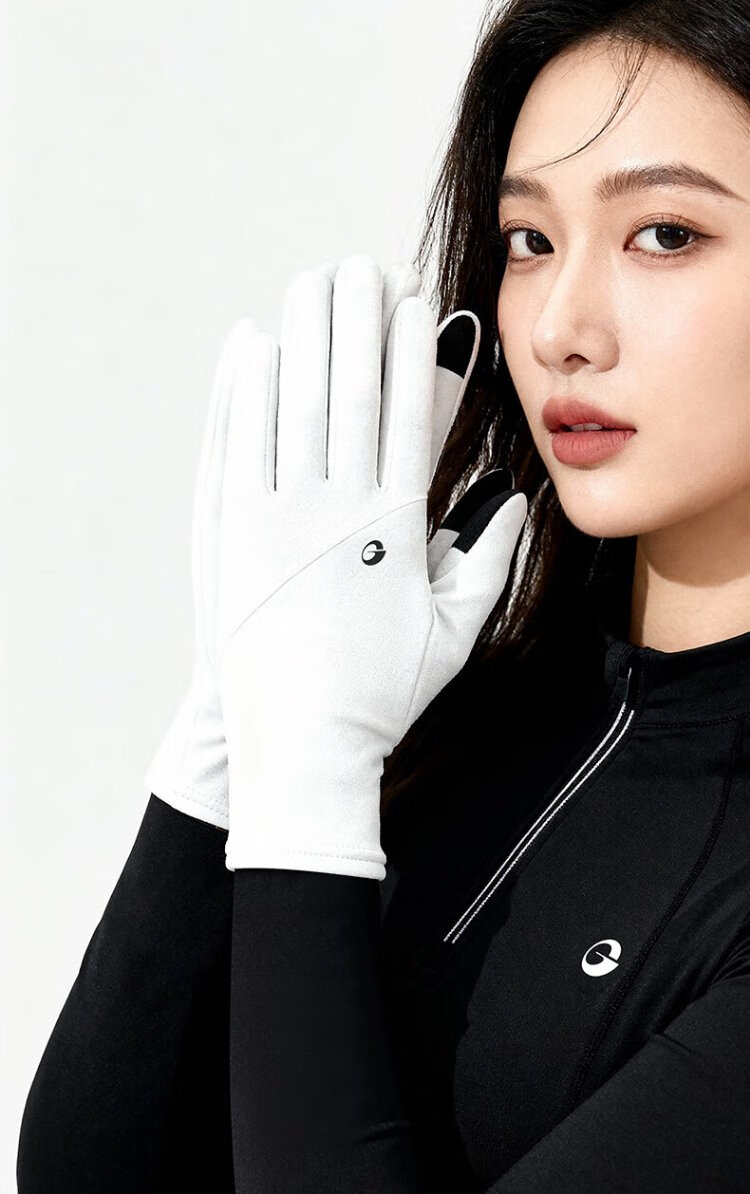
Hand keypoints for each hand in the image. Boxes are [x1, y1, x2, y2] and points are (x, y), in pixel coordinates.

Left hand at [218, 253, 527, 876]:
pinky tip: (249, 348)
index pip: (406, 418)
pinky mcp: (230, 537)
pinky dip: (241, 394)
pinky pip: (235, 447)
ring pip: (289, 407)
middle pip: (346, 394)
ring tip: (310, 283)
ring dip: (302, 337)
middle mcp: (333, 512)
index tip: (414, 303)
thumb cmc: (381, 694)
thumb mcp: (453, 634)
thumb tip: (517, 502)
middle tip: (358, 265)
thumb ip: (488, 561)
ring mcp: (275, 520)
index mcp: (393, 530)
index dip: (410, 353)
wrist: (298, 746)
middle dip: (355, 322)